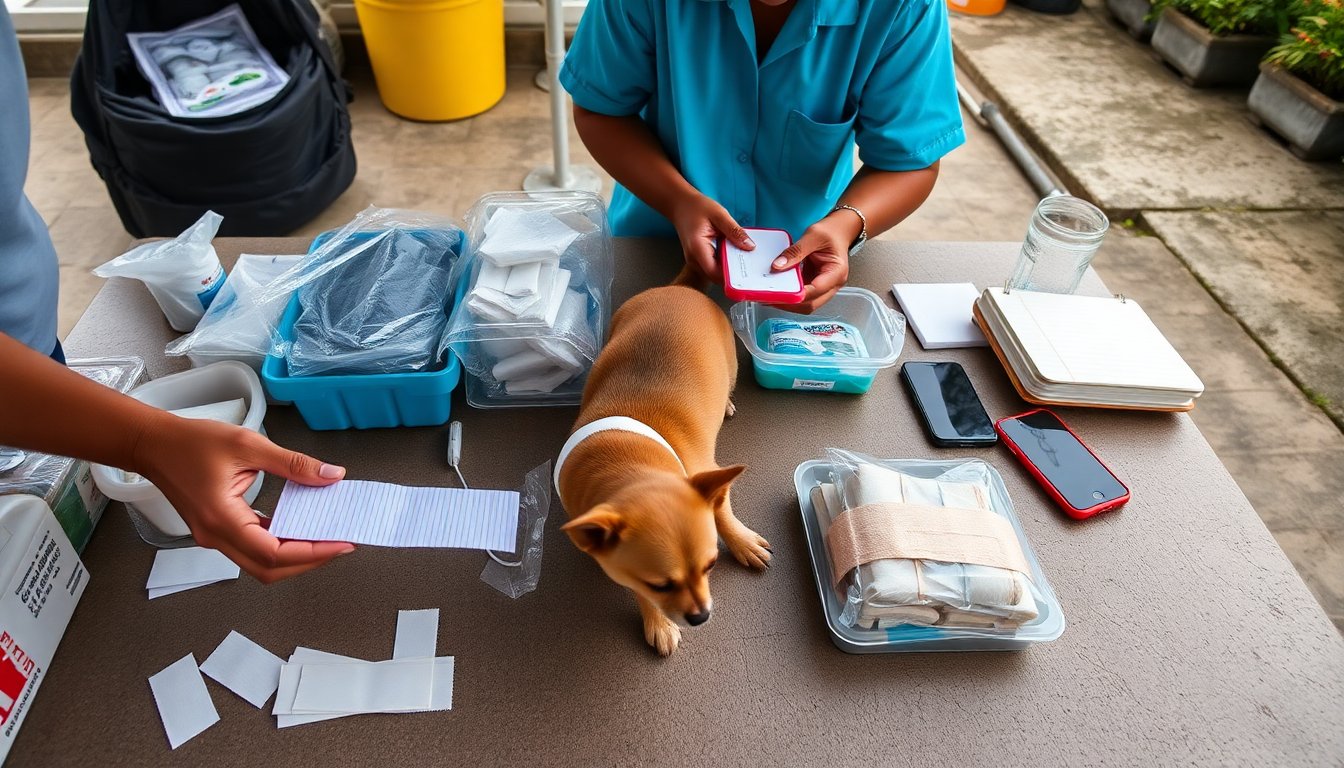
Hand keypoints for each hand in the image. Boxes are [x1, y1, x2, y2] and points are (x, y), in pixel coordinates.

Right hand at [132, 411, 353, 582]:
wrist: (153, 444)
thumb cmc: (191, 442)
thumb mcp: (249, 445)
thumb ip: (293, 464)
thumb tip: (330, 476)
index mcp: (222, 520)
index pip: (275, 553)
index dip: (312, 553)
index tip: (341, 543)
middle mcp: (216, 536)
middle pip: (269, 569)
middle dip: (308, 562)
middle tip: (339, 545)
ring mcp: (214, 536)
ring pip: (260, 564)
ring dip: (294, 557)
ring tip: (325, 538)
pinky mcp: (216, 530)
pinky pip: (252, 547)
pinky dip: (279, 544)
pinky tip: (299, 529)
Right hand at [669, 192, 755, 282]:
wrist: (680, 205)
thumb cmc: (697, 207)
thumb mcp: (719, 215)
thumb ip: (734, 231)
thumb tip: (749, 246)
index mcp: (697, 248)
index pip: (715, 273)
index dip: (731, 276)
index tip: (746, 273)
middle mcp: (693, 259)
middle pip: (716, 276)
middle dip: (733, 273)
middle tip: (750, 264)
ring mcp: (695, 261)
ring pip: (715, 273)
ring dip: (729, 268)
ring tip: (743, 258)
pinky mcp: (698, 259)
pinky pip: (713, 267)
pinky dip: (724, 263)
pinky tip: (733, 253)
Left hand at [769, 213, 856, 312]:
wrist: (838, 231)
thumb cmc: (831, 233)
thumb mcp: (812, 236)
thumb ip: (795, 252)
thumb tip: (777, 266)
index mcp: (836, 272)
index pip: (816, 290)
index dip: (797, 294)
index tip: (779, 293)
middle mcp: (832, 284)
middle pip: (811, 304)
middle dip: (790, 304)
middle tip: (770, 297)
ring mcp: (824, 288)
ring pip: (805, 304)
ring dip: (788, 303)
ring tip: (770, 295)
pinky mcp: (815, 286)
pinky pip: (802, 297)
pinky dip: (789, 296)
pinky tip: (778, 290)